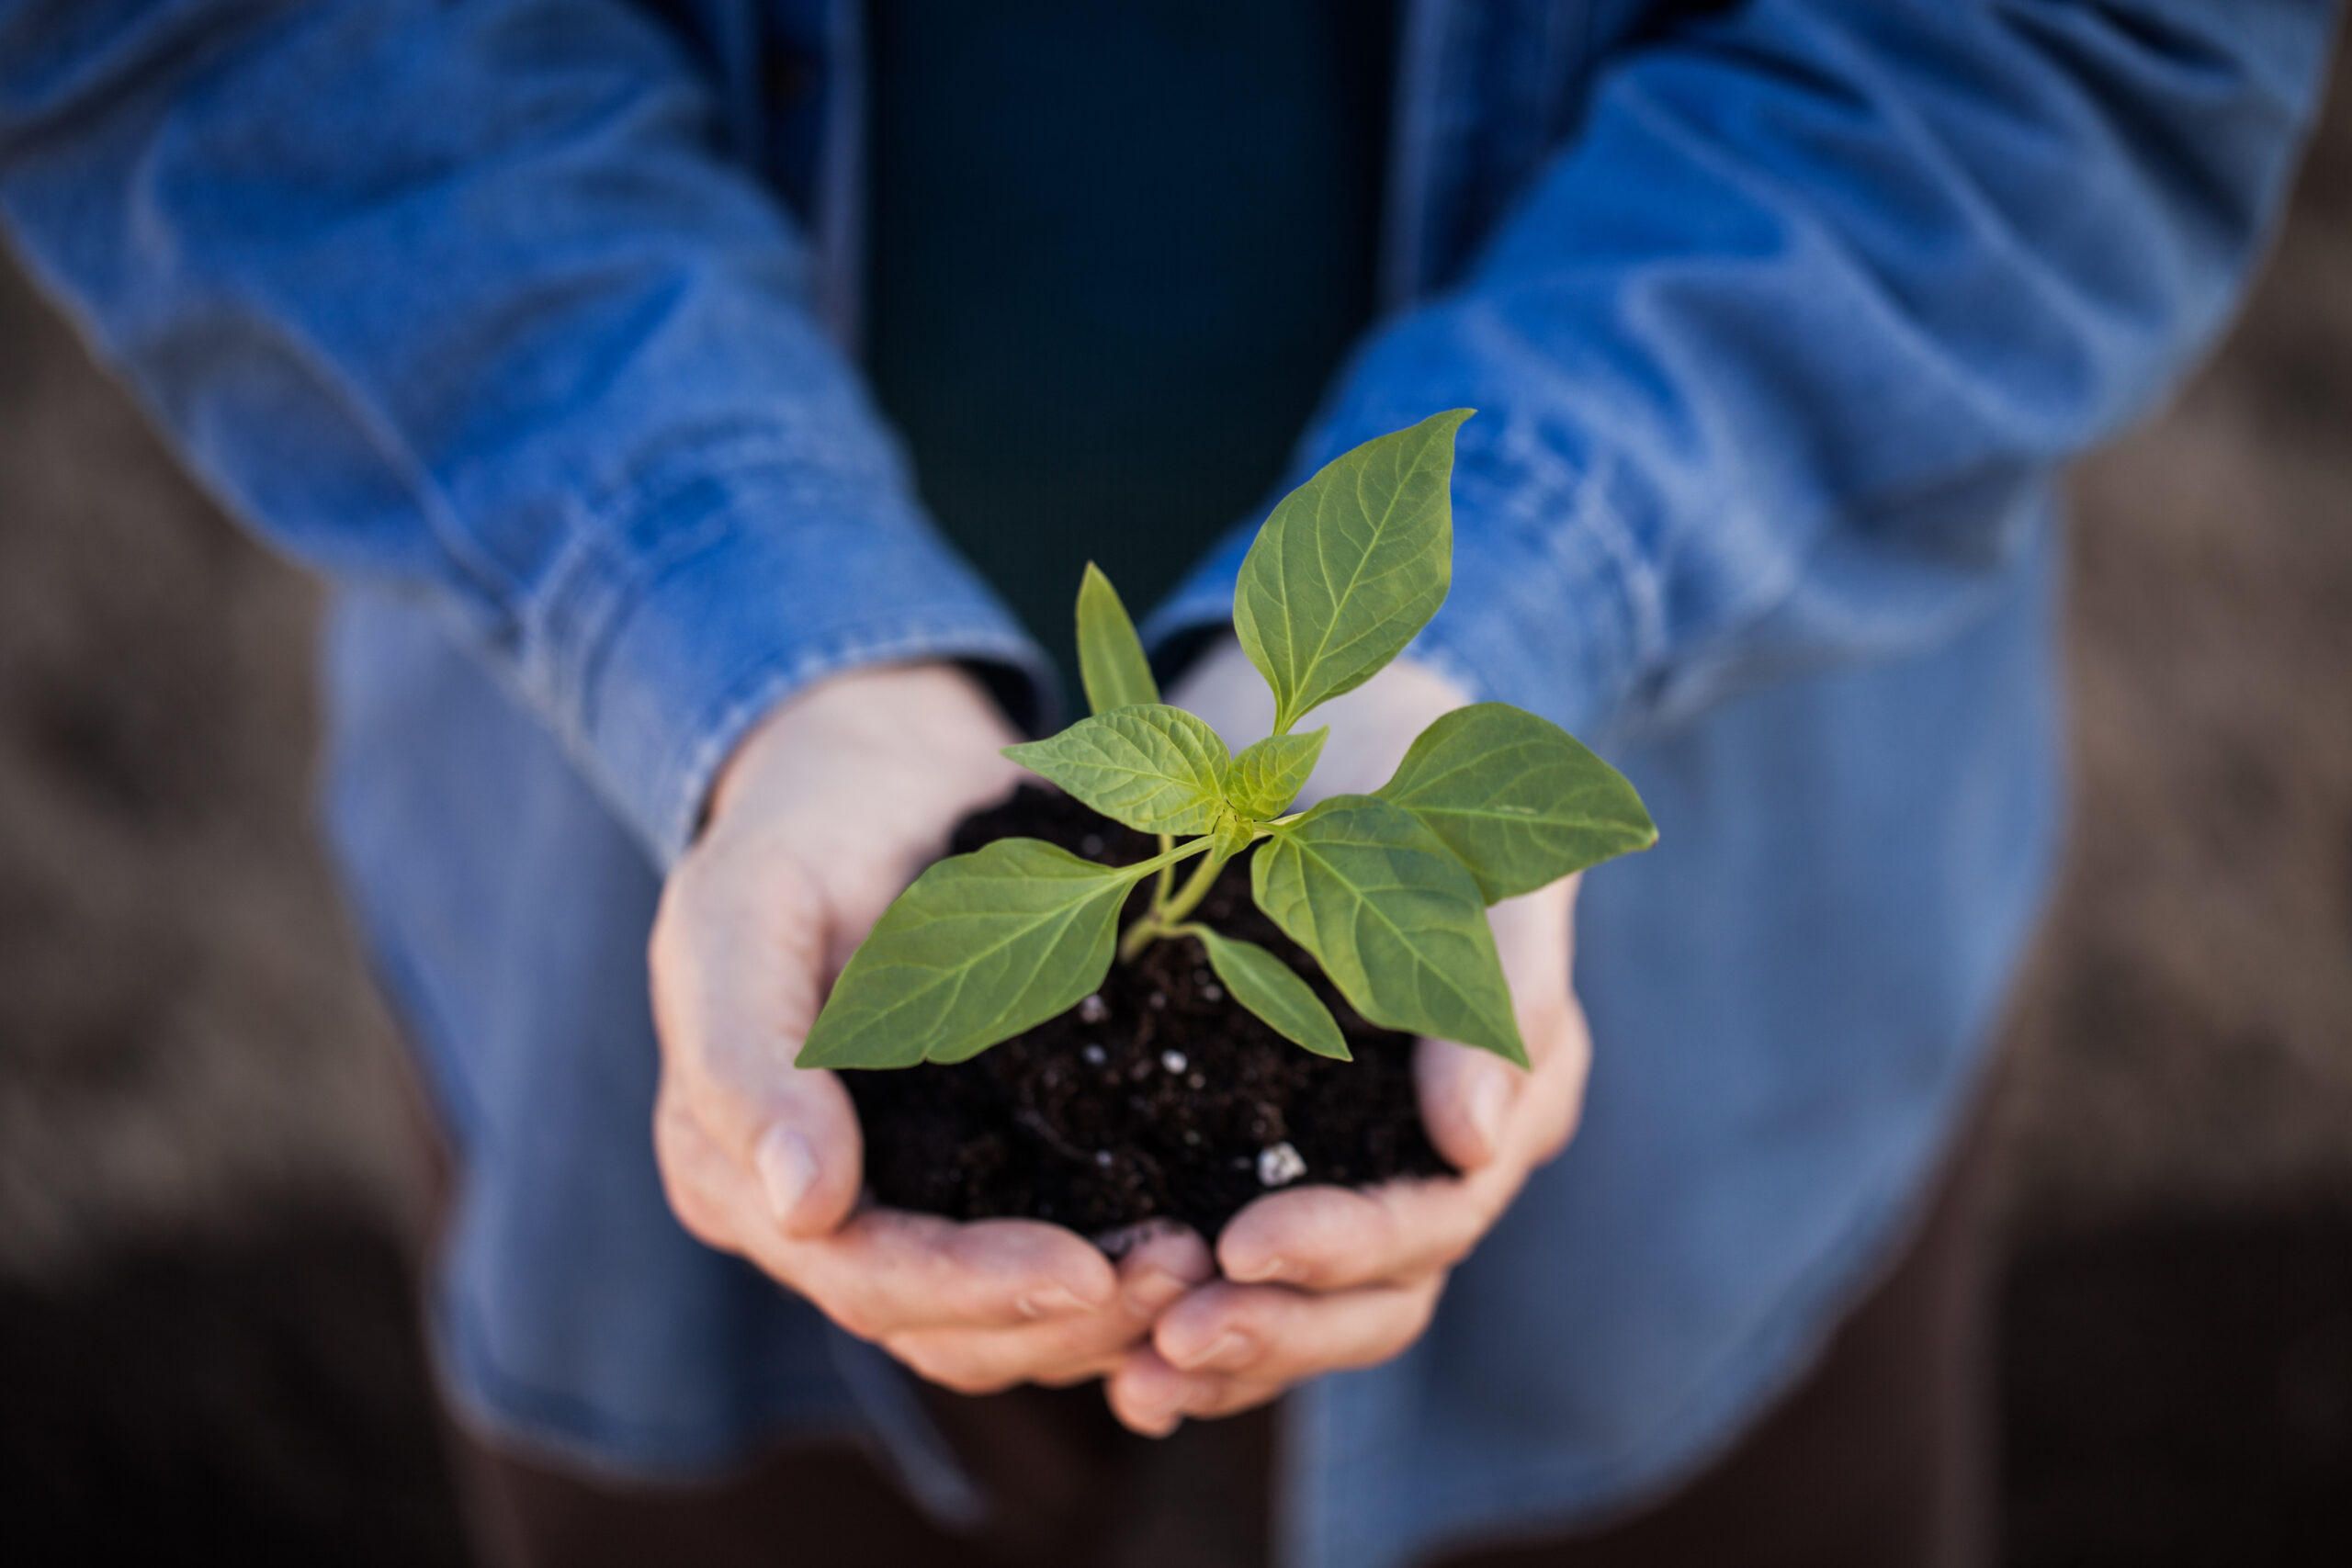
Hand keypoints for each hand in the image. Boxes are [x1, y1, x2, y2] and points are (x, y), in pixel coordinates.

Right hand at [650, 662, 1213, 1392]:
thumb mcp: (743, 912)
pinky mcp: (985, 1176)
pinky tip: (1198, 1246)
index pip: (860, 1275)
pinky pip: (1047, 1264)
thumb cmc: (798, 833)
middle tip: (1183, 1271)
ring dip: (1104, 1314)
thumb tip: (802, 1208)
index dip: (970, 1288)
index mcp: (734, 1172)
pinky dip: (1118, 1273)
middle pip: (942, 1326)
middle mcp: (817, 1218)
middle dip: (1060, 1314)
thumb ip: (749, 1056)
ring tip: (1205, 1264)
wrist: (877, 778)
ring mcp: (905, 1204)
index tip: (1084, 1270)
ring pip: (1001, 1324)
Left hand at [1103, 642, 1592, 1433]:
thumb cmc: (1414, 758)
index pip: (1436, 1215)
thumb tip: (1477, 1144)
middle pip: (1377, 1297)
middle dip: (1280, 1331)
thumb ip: (1487, 985)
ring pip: (1310, 1307)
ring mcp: (1346, 1158)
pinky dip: (1186, 1314)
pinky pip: (1237, 1266)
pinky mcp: (1259, 1146)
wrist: (1328, 716)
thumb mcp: (1467, 845)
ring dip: (1228, 1352)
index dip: (1346, 1248)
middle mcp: (1429, 1150)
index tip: (1242, 1246)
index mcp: (1502, 1091)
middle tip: (1168, 1345)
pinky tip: (1113, 1357)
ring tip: (1132, 1383)